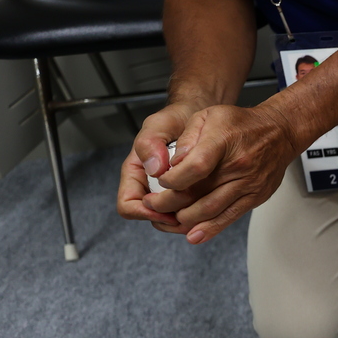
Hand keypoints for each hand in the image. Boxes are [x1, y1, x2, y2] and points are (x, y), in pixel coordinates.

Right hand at [117, 102, 203, 231]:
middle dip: (168, 220)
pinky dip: (196, 212)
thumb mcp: (158, 125)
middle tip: (189, 214)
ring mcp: (167, 191)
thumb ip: (149, 144)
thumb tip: (153, 170)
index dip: (144, 212)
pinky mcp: (186, 193)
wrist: (196, 117)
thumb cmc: (174, 120)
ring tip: (201, 210)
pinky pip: (187, 212)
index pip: (128, 205)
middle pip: (150, 217)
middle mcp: (149, 186)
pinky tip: (209, 203)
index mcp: (135, 174)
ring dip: (184, 219)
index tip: (165, 209)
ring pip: (169, 219)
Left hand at [145, 103, 298, 243]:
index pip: (195, 167)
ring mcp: (248, 184)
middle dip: (168, 203)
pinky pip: (230, 217)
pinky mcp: (255, 197)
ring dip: (185, 218)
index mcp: (224, 141)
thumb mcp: (209, 116)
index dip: (172, 179)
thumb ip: (187, 137)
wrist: (280, 132)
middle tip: (153, 204)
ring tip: (168, 217)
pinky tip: (194, 234)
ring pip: (211, 210)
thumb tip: (172, 163)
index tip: (162, 181)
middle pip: (199, 193)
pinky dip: (210, 229)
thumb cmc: (242, 124)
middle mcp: (238, 166)